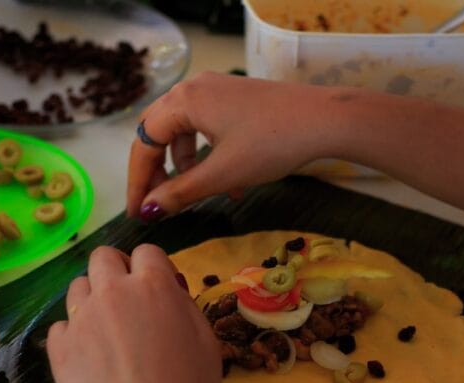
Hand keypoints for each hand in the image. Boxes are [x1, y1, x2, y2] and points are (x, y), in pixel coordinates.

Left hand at [46, 244, 222, 382]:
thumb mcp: (206, 340)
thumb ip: (183, 305)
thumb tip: (168, 292)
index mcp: (153, 286)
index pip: (146, 252)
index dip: (152, 268)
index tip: (156, 289)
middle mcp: (112, 293)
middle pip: (103, 258)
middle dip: (116, 271)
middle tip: (127, 301)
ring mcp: (80, 320)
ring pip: (77, 288)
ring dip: (92, 300)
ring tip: (106, 332)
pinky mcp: (59, 350)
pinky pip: (61, 327)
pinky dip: (74, 336)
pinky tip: (90, 360)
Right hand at [127, 72, 332, 220]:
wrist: (326, 120)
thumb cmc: (271, 144)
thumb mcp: (222, 174)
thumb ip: (180, 193)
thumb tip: (147, 211)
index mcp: (183, 101)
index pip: (144, 142)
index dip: (138, 180)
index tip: (137, 212)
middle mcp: (194, 88)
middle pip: (159, 133)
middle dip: (157, 172)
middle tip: (157, 204)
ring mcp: (217, 90)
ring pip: (185, 132)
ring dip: (186, 167)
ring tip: (199, 197)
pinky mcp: (236, 98)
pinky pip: (208, 128)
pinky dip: (210, 157)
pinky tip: (231, 186)